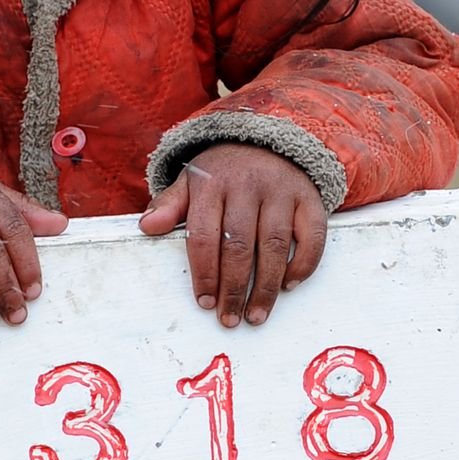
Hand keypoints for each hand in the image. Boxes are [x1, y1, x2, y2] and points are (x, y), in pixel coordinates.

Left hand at [139, 143, 327, 326]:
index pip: (204, 235)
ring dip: (266, 287)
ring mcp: (281, 192)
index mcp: (212, 183)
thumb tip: (147, 226)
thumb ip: (170, 206)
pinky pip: (311, 237)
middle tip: (230, 319)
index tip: (204, 302)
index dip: (204, 273)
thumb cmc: (223, 172)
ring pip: (274, 246)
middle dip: (234, 289)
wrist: (267, 140)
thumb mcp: (191, 181)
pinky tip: (288, 286)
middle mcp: (248, 186)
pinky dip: (302, 265)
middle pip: (239, 247)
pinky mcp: (308, 198)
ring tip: (256, 315)